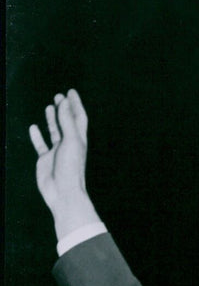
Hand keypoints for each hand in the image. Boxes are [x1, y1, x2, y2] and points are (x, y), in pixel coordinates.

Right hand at [29, 89, 99, 236]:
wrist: (63, 193)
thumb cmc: (70, 169)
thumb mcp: (71, 141)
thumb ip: (67, 121)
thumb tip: (64, 103)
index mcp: (79, 140)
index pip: (78, 117)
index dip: (75, 104)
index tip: (71, 91)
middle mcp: (69, 145)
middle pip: (67, 123)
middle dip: (64, 109)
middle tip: (59, 96)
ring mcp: (57, 152)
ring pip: (55, 132)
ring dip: (53, 120)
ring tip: (49, 107)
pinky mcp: (46, 160)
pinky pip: (41, 145)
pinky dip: (37, 136)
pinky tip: (33, 128)